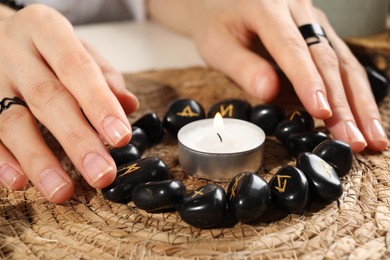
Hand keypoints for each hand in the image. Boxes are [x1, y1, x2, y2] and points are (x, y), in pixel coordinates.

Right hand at [0, 4, 138, 202]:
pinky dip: (3, 160)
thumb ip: (103, 75)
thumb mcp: (76, 48)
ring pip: (12, 122)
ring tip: (62, 191)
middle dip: (77, 140)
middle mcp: (14, 51)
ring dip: (39, 160)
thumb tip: (128, 104)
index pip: (77, 68)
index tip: (121, 136)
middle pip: (48, 98)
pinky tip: (20, 182)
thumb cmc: (46, 47)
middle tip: (101, 172)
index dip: (100, 104)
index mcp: (45, 30)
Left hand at [149, 0, 387, 151]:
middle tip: (355, 140)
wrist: (222, 4)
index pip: (292, 48)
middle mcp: (299, 11)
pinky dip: (354, 94)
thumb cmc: (217, 25)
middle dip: (343, 103)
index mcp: (267, 7)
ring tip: (373, 137)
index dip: (308, 81)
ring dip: (359, 103)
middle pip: (327, 59)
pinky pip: (342, 64)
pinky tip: (364, 119)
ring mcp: (314, 22)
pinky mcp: (320, 35)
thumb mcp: (216, 45)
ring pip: (344, 63)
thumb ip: (242, 67)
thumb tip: (270, 92)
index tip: (322, 112)